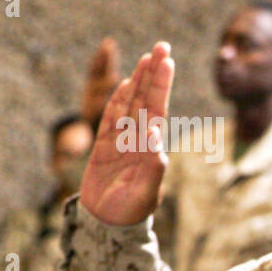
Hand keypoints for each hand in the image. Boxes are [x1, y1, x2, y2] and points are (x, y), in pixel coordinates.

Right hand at [79, 43, 173, 226]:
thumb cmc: (130, 211)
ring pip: (131, 103)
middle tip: (162, 46)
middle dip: (154, 73)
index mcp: (152, 146)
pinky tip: (128, 84)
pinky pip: (111, 117)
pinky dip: (118, 100)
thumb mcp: (145, 192)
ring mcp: (122, 140)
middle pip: (147, 99)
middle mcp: (139, 139)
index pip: (158, 108)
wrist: (108, 224)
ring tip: (147, 58)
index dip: (161, 84)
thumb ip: (151, 168)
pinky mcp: (104, 146)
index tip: (167, 61)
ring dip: (139, 81)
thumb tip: (156, 141)